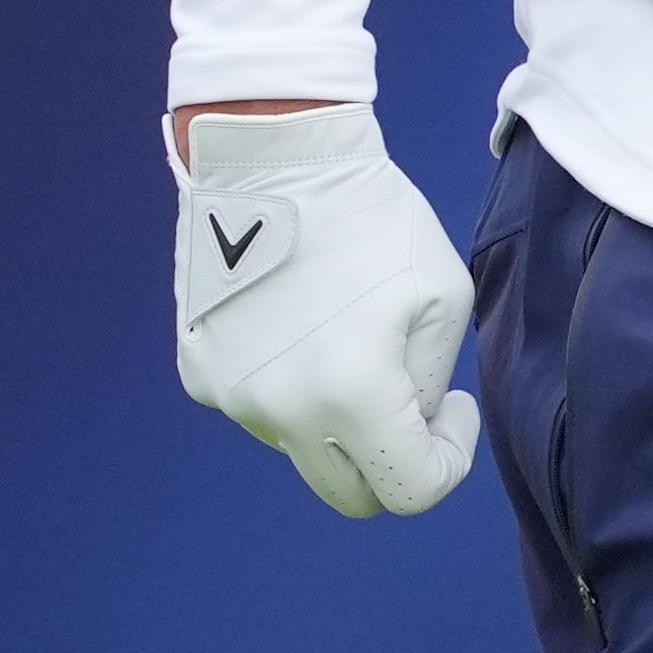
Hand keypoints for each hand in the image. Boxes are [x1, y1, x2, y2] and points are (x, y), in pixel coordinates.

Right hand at [169, 102, 481, 516]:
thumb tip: (407, 423)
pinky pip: (261, 405)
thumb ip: (428, 382)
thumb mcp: (442, 298)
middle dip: (392, 461)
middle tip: (413, 399)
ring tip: (348, 333)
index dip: (446, 460)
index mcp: (354, 396)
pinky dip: (289, 385)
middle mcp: (282, 412)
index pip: (409, 491)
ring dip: (337, 416)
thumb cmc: (375, 219)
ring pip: (303, 445)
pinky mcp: (199, 374)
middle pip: (349, 494)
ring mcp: (231, 397)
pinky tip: (298, 319)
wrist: (273, 159)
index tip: (453, 410)